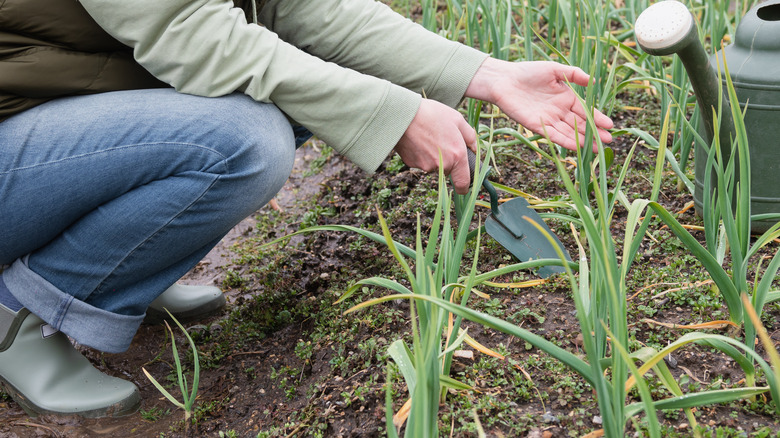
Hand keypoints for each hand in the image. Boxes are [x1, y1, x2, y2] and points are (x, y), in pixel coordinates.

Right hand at [394, 99, 475, 194]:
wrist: (403, 115)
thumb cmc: (432, 114)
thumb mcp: (457, 119)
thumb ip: (470, 136)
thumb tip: (475, 148)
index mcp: (457, 155)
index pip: (463, 182)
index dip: (464, 187)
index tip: (463, 188)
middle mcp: (442, 165)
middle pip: (448, 169)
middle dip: (447, 159)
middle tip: (441, 139)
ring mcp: (426, 166)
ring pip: (433, 165)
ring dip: (433, 155)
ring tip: (428, 135)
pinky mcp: (412, 164)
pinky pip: (420, 161)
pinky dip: (420, 153)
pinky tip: (417, 139)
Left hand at [466, 58, 613, 149]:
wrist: (504, 80)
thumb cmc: (528, 72)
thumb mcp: (554, 69)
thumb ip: (574, 74)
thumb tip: (593, 81)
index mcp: (566, 97)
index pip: (585, 110)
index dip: (597, 118)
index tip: (610, 125)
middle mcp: (559, 111)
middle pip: (579, 124)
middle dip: (594, 133)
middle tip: (609, 141)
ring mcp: (548, 120)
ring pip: (569, 132)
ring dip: (583, 141)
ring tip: (597, 149)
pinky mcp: (536, 126)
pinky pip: (553, 136)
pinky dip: (565, 141)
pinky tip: (577, 147)